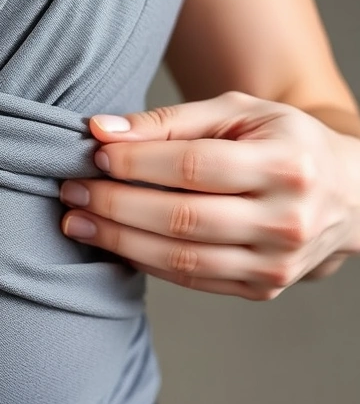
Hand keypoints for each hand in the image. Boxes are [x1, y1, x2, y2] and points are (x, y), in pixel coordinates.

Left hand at [58, 91, 359, 299]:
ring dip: (118, 241)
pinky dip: (144, 261)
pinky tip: (113, 243)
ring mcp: (276, 263)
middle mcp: (286, 219)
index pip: (193, 167)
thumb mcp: (237, 114)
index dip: (136, 164)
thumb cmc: (281, 143)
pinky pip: (189, 279)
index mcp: (286, 165)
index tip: (95, 156)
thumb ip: (167, 121)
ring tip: (77, 222)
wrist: (349, 195)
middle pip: (180, 218)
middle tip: (71, 192)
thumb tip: (99, 130)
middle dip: (114, 206)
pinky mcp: (262, 289)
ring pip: (180, 258)